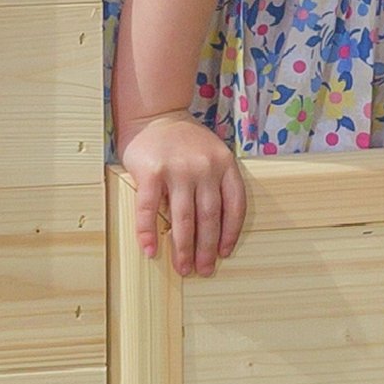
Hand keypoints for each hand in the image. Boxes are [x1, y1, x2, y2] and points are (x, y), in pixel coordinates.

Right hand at [124, 113, 248, 278]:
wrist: (155, 113)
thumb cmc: (184, 140)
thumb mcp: (211, 154)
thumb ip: (215, 183)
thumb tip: (214, 229)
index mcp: (224, 164)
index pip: (235, 206)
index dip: (231, 233)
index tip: (224, 253)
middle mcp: (204, 167)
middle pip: (210, 217)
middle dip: (207, 249)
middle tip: (204, 270)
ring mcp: (178, 169)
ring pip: (184, 218)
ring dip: (183, 248)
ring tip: (183, 268)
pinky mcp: (151, 172)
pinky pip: (149, 209)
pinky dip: (148, 232)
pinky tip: (150, 250)